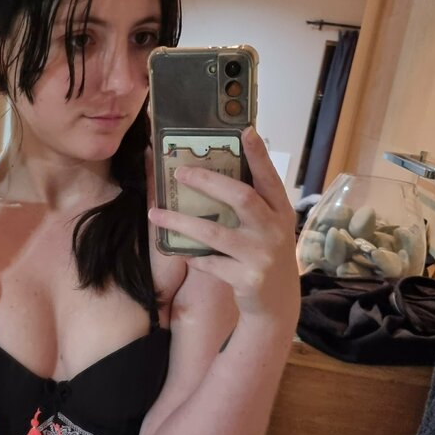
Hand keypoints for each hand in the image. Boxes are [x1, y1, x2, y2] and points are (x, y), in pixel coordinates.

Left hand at [147, 128, 299, 327]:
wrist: (276, 302)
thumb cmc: (264, 255)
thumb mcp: (268, 228)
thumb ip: (251, 205)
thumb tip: (212, 175)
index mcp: (280, 211)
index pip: (269, 177)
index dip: (258, 155)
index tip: (245, 131)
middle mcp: (274, 230)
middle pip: (241, 197)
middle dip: (209, 182)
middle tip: (180, 172)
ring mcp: (260, 256)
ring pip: (214, 233)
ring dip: (181, 223)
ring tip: (154, 214)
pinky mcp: (246, 279)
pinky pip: (209, 263)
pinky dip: (192, 257)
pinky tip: (179, 251)